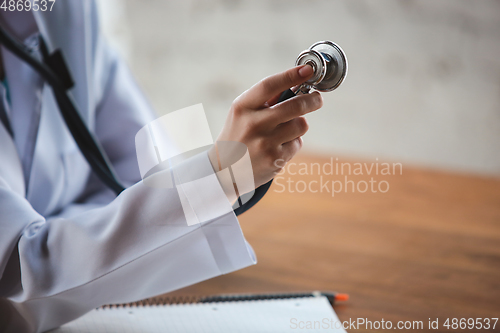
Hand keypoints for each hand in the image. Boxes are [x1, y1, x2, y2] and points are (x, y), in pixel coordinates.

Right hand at [211, 65, 322, 188]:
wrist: (224, 171)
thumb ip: (264, 99)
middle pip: (295, 105)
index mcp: (243, 107)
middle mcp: (253, 124)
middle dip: (312, 100)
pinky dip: (292, 143)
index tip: (307, 70)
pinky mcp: (275, 159)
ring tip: (284, 131)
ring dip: (298, 125)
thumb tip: (296, 81)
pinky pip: (297, 143)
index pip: (269, 86)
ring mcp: (264, 143)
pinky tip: (277, 148)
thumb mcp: (242, 113)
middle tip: (317, 99)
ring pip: (300, 125)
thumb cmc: (238, 136)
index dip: (291, 76)